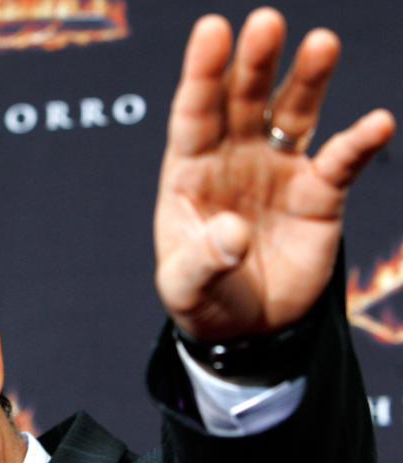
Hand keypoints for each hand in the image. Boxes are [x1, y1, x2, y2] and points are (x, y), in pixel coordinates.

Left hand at [154, 7, 394, 340]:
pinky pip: (340, 162)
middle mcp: (234, 159)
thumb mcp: (186, 288)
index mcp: (189, 173)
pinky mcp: (318, 195)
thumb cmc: (204, 298)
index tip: (212, 30)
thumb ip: (203, 261)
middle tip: (265, 22)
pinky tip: (377, 124)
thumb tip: (233, 232)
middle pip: (243, 100)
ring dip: (307, 80)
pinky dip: (358, 144)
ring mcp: (278, 170)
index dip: (202, 73)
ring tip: (321, 43)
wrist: (246, 329)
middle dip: (254, 62)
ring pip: (293, 115)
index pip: (194, 115)